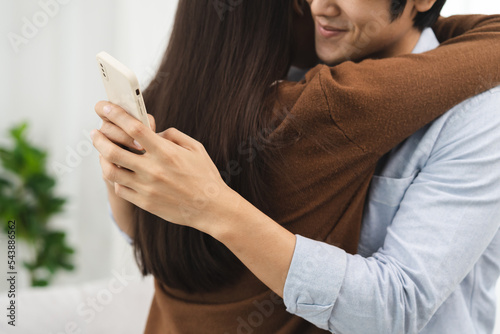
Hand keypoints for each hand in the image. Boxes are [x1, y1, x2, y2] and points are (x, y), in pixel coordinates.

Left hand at [91, 101, 240, 233]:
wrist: (211, 208)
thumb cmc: (205, 176)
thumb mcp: (195, 148)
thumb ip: (172, 135)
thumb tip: (153, 132)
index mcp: (166, 152)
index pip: (134, 128)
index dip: (116, 115)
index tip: (104, 107)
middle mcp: (153, 169)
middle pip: (114, 150)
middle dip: (99, 138)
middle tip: (95, 132)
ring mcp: (147, 188)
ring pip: (111, 171)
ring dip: (101, 159)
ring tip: (101, 152)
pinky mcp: (144, 202)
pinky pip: (120, 189)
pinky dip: (116, 179)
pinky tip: (118, 172)